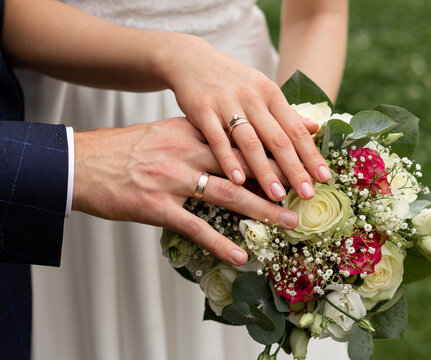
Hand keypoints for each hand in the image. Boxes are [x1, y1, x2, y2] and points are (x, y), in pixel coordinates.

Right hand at [71, 117, 299, 265]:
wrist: (82, 163)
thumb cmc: (126, 150)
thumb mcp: (165, 133)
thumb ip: (197, 136)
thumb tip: (227, 144)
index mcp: (190, 132)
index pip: (239, 140)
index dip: (271, 149)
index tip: (299, 156)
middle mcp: (186, 152)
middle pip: (242, 166)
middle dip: (278, 179)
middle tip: (306, 192)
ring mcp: (172, 179)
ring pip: (227, 196)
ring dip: (261, 210)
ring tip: (287, 221)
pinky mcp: (156, 206)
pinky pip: (195, 226)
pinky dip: (219, 242)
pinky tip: (240, 254)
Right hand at [155, 35, 331, 202]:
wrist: (191, 59)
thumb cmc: (232, 80)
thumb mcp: (262, 89)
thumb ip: (286, 112)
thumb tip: (315, 128)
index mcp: (271, 94)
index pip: (296, 129)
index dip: (312, 155)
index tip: (325, 178)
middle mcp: (253, 98)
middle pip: (278, 139)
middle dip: (295, 169)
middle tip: (308, 194)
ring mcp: (227, 103)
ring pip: (250, 142)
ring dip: (264, 171)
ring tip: (277, 196)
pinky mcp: (203, 109)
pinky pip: (217, 139)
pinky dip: (228, 160)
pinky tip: (238, 181)